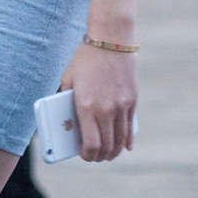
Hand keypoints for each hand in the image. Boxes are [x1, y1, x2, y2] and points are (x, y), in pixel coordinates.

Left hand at [58, 41, 136, 162]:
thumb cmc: (84, 60)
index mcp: (86, 106)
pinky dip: (126, 141)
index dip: (87, 155)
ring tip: (106, 153)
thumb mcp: (68, 80)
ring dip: (113, 152)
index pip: (90, 144)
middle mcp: (106, 109)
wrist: (110, 40)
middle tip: (94, 156)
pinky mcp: (132, 101)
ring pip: (119, 141)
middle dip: (99, 156)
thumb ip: (65, 101)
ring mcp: (121, 106)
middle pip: (106, 146)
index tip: (83, 155)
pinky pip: (130, 128)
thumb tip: (65, 122)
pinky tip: (124, 147)